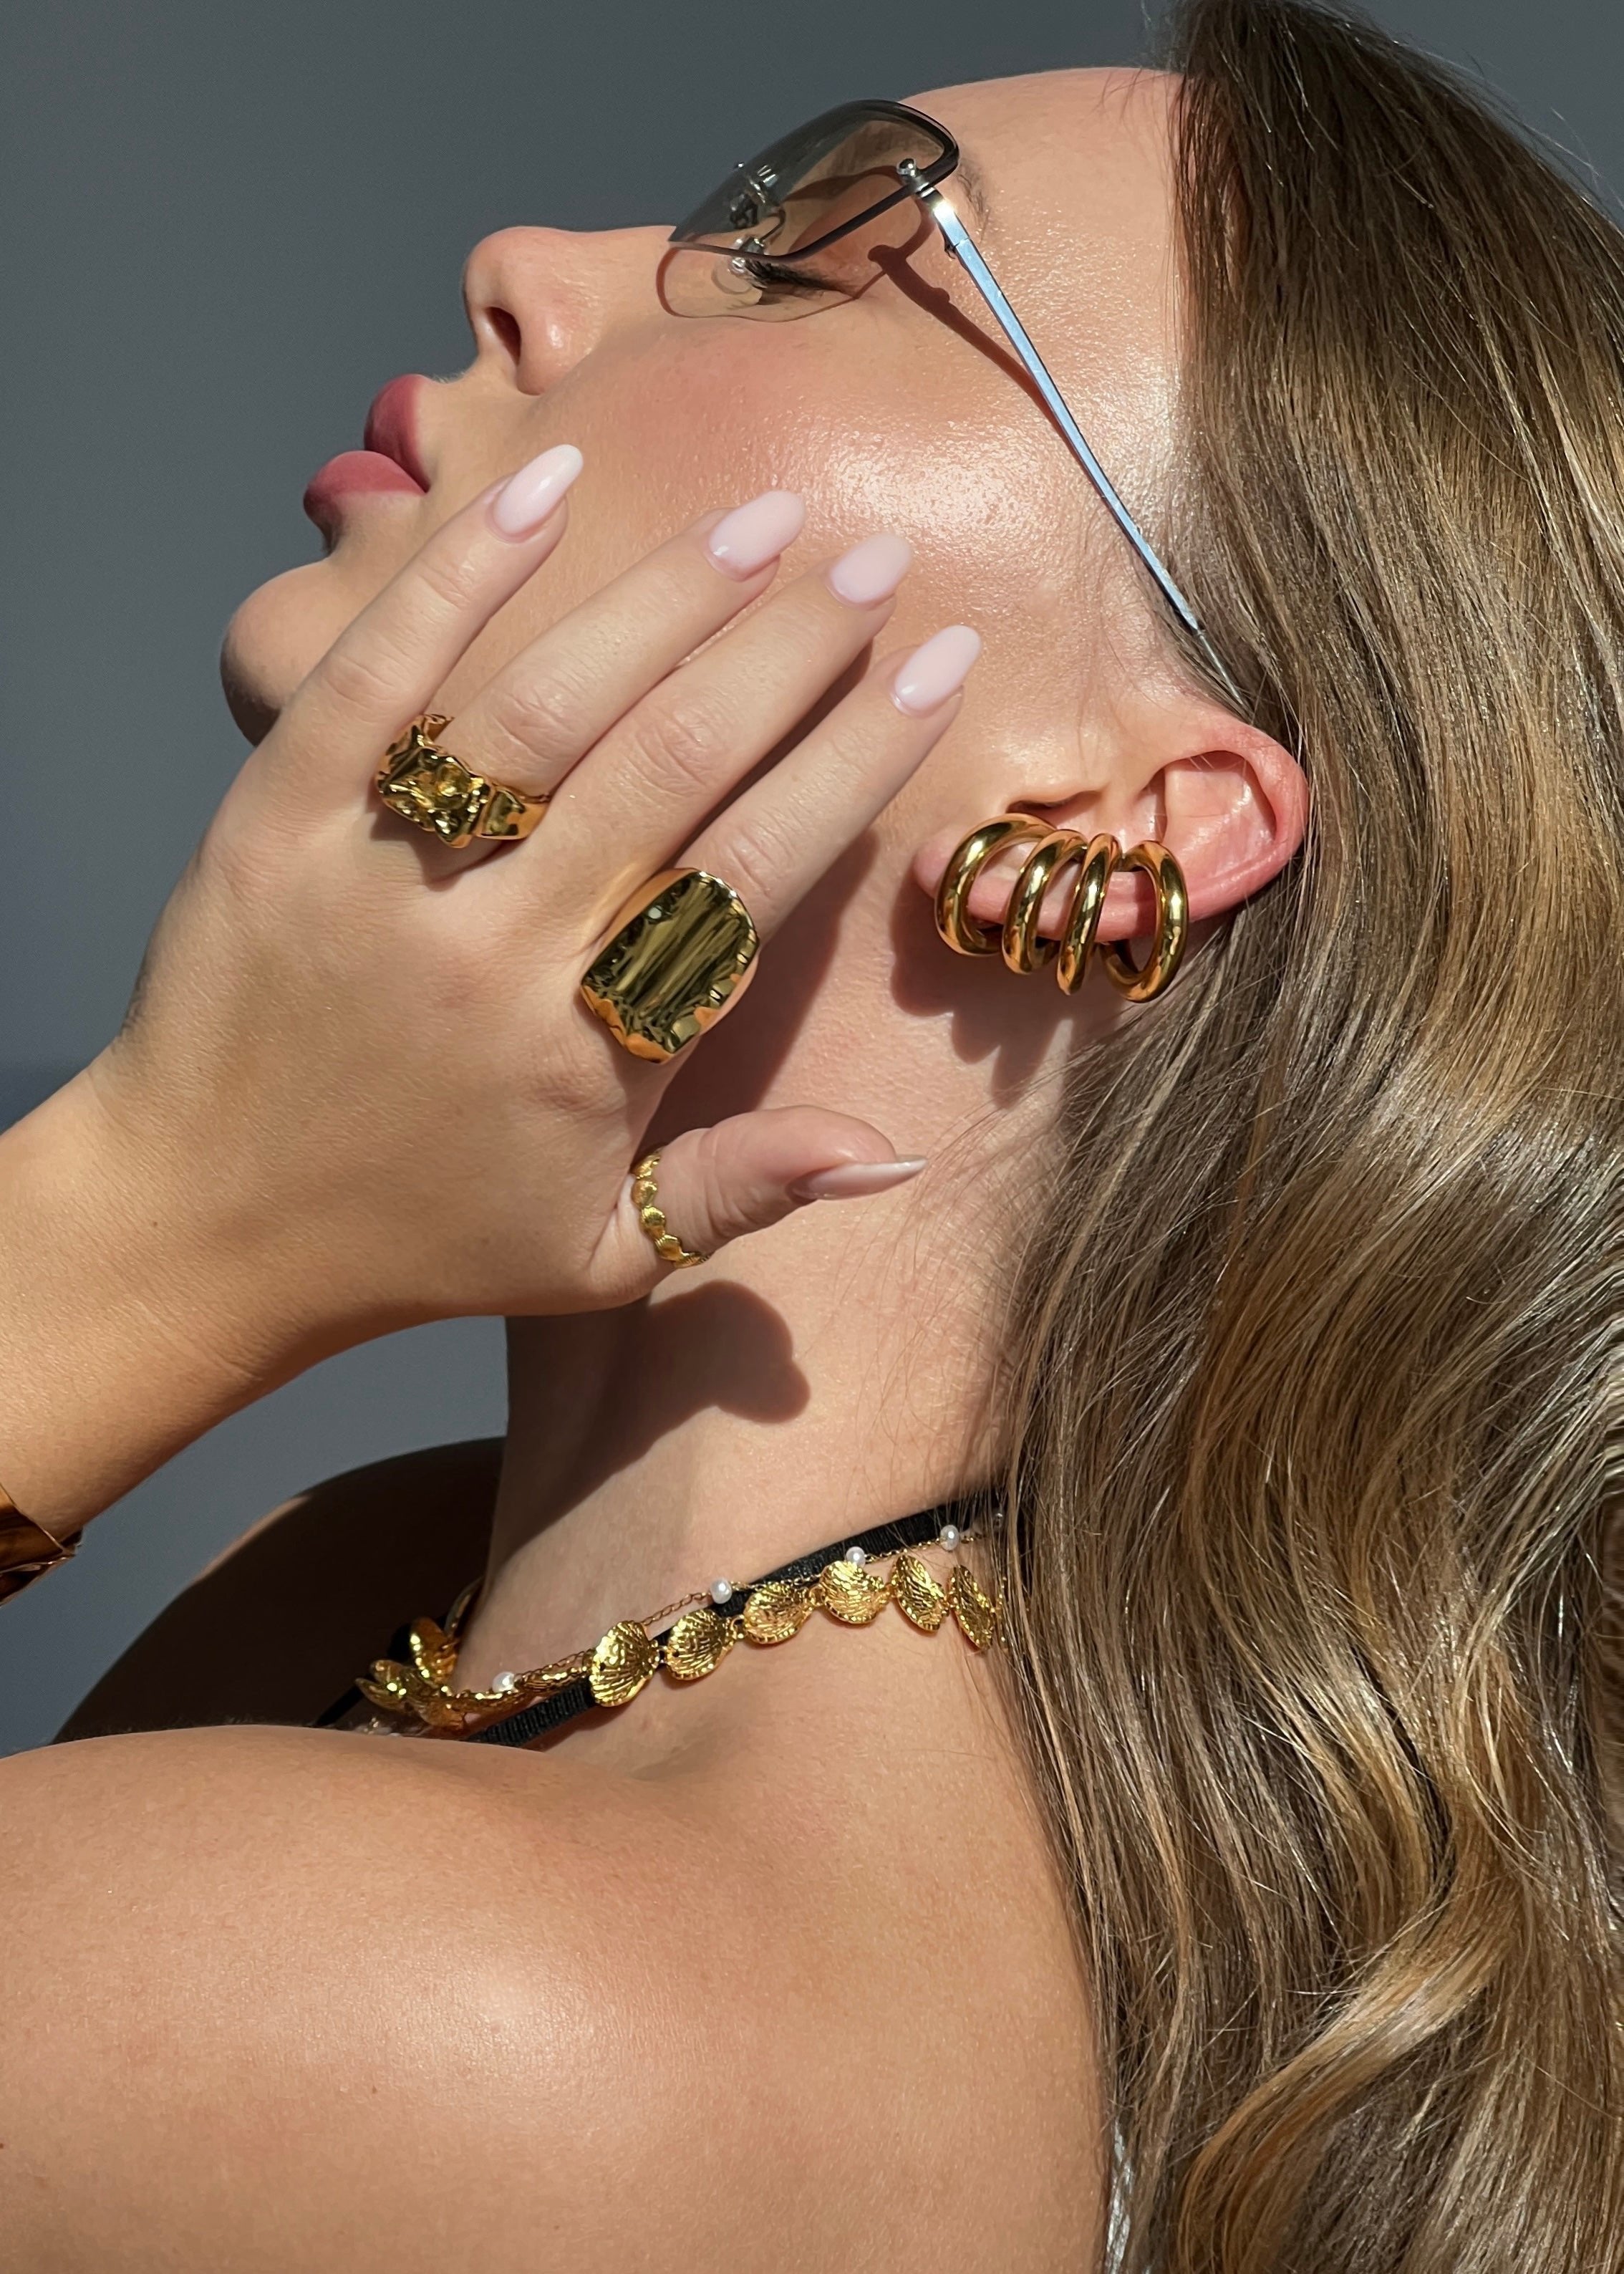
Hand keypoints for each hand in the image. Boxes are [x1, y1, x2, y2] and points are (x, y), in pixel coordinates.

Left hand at [73, 453, 977, 1357]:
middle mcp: (496, 953)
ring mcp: (378, 878)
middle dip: (792, 649)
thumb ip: (743, 1191)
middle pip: (672, 764)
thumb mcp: (598, 1255)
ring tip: (763, 522)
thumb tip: (895, 1154)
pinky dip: (455, 579)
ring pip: (545, 708)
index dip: (858, 761)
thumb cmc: (419, 1242)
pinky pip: (372, 683)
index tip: (940, 667)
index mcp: (591, 1054)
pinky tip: (546, 490)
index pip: (753, 874)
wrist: (198, 1227)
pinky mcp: (275, 824)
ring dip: (667, 601)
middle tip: (874, 562)